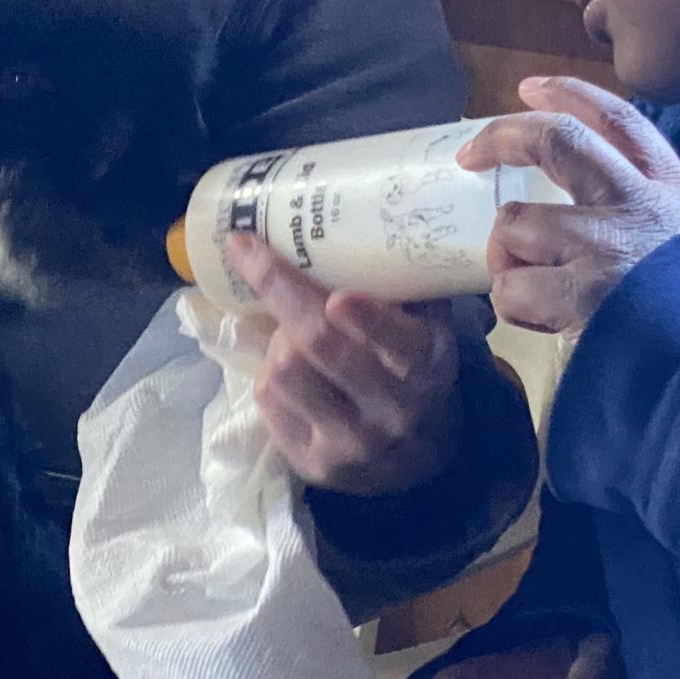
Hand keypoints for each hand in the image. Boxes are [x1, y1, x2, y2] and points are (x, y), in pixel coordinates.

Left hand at [225, 234, 459, 496]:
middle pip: (320, 344)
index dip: (367, 319)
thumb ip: (406, 286)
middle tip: (250, 251)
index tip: (338, 297)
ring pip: (284, 370)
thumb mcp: (428, 331)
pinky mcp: (314, 463)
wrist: (419, 461)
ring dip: (277, 340)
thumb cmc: (415, 372)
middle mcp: (392, 409)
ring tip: (290, 333)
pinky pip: (268, 401)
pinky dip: (269, 373)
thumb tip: (354, 215)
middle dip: (280, 289)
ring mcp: (351, 441)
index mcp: (426, 365)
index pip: (396, 343)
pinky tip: (288, 370)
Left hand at [459, 76, 679, 335]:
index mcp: (665, 185)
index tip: (529, 88)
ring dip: (505, 253)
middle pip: (558, 141)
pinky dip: (513, 303)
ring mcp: (604, 244)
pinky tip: (535, 317)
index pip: (616, 118)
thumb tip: (588, 205)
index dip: (568, 94)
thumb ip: (646, 211)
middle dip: (503, 138)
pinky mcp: (579, 293)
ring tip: (520, 278)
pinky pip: (514, 288)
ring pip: (516, 223)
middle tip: (471, 155)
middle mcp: (633, 201)